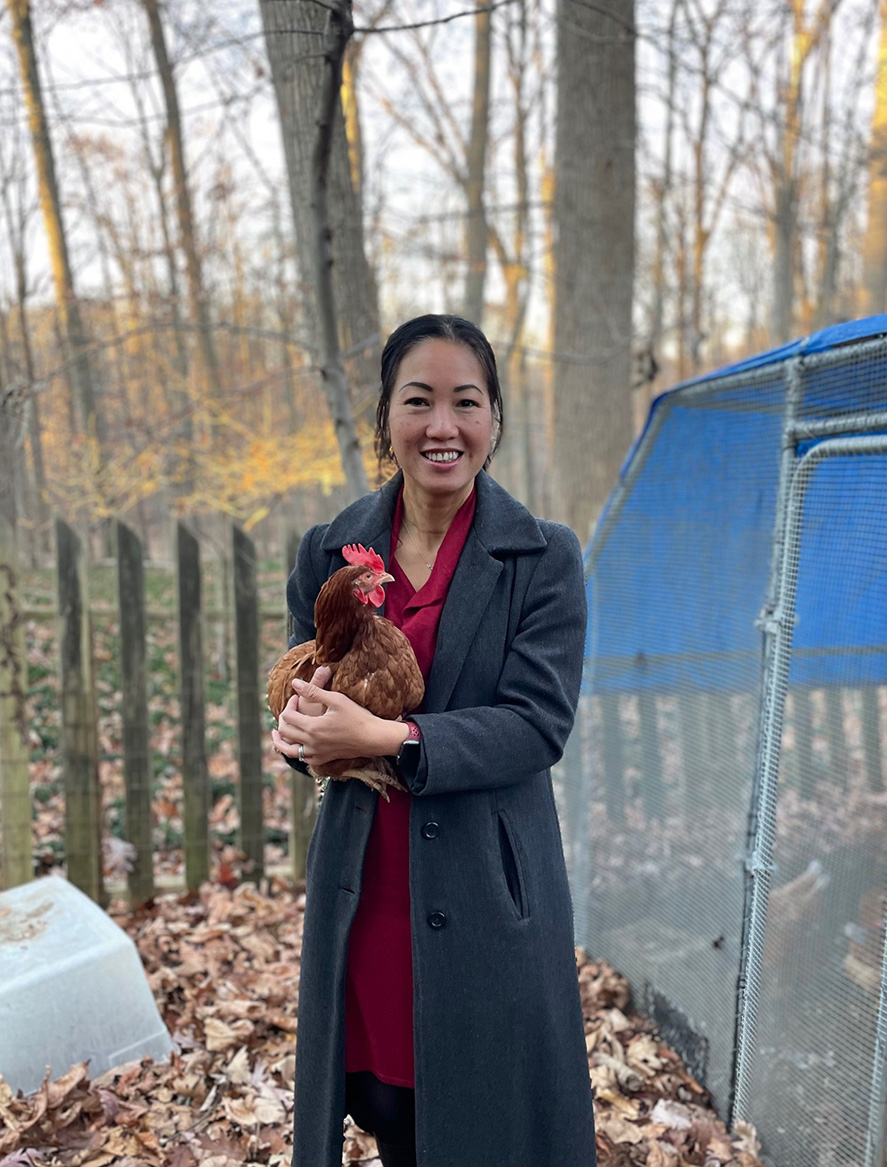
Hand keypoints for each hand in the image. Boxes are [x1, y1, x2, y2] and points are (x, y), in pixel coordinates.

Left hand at [272, 677, 407, 769]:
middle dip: (283, 719)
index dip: (289, 704)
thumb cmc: (357, 716)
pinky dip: (295, 751)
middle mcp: (311, 743)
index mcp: (312, 727)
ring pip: (289, 750)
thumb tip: (295, 683)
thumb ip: (313, 691)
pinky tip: (297, 744)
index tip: (297, 697)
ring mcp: (316, 753)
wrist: (372, 738)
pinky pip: (302, 759)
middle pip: (285, 732)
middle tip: (291, 710)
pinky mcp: (323, 759)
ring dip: (281, 740)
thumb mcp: (336, 699)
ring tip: (277, 733)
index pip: (288, 716)